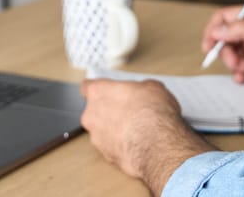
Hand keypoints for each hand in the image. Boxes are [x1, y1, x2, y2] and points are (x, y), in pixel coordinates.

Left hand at [80, 79, 211, 195]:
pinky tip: (138, 143)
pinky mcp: (106, 156)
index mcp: (98, 93)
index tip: (108, 90)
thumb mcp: (153, 88)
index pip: (87, 87)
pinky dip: (122, 145)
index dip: (100, 89)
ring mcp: (97, 138)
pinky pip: (112, 147)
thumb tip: (145, 92)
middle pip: (95, 110)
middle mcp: (91, 115)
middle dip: (110, 110)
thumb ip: (141, 88)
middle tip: (130, 110)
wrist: (155, 146)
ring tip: (137, 129)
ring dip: (116, 129)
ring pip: (103, 131)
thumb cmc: (151, 114)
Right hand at [201, 4, 243, 92]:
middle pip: (226, 36)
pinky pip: (241, 66)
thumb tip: (219, 29)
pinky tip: (243, 77)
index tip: (209, 45)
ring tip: (241, 71)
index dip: (214, 29)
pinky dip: (238, 72)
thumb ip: (242, 30)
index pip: (226, 16)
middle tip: (233, 62)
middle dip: (225, 51)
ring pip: (232, 52)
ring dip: (232, 63)